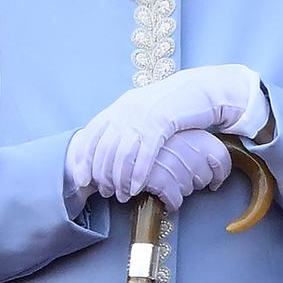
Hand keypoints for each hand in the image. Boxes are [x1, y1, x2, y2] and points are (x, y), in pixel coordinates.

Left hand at [68, 64, 268, 201]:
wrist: (199, 88)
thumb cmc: (172, 103)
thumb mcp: (143, 109)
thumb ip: (126, 123)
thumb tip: (110, 148)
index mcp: (119, 106)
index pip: (91, 135)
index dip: (83, 160)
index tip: (83, 180)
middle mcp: (126, 110)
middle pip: (104, 148)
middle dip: (102, 175)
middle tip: (105, 192)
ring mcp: (143, 117)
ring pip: (122, 154)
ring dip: (120, 179)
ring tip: (122, 194)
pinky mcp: (161, 123)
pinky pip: (144, 154)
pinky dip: (138, 173)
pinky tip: (138, 187)